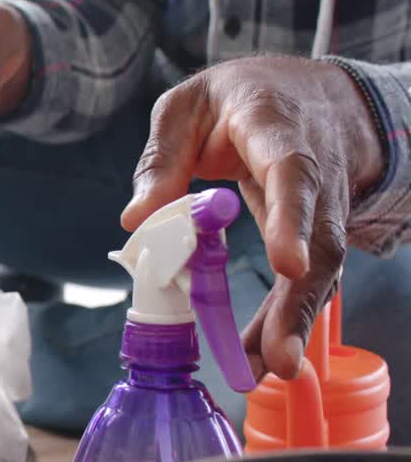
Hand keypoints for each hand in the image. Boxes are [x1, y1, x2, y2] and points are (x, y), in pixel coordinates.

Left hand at [122, 56, 385, 380]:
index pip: (292, 172)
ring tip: (267, 370)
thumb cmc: (241, 97)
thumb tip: (135, 221)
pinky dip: (288, 317)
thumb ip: (161, 158)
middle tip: (281, 357)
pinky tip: (264, 355)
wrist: (312, 91)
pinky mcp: (320, 231)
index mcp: (276, 127)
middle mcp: (316, 169)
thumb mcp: (186, 105)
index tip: (288, 265)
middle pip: (319, 238)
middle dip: (299, 302)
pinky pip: (310, 277)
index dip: (292, 219)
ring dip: (294, 322)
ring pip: (322, 267)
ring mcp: (326, 203)